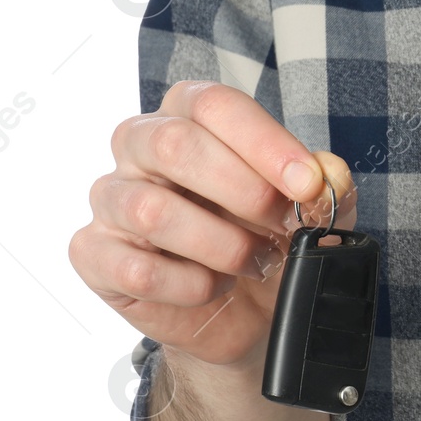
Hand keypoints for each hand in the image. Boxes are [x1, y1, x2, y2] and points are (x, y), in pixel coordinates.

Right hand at [70, 81, 357, 375]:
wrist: (249, 315)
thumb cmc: (272, 240)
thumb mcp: (313, 211)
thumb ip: (325, 185)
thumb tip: (326, 173)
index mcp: (190, 116)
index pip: (216, 105)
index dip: (265, 143)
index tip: (308, 183)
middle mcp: (139, 146)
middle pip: (174, 144)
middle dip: (243, 191)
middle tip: (284, 226)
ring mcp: (111, 199)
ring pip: (152, 211)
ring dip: (221, 245)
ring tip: (254, 262)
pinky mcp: (94, 254)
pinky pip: (136, 269)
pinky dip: (190, 286)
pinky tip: (214, 286)